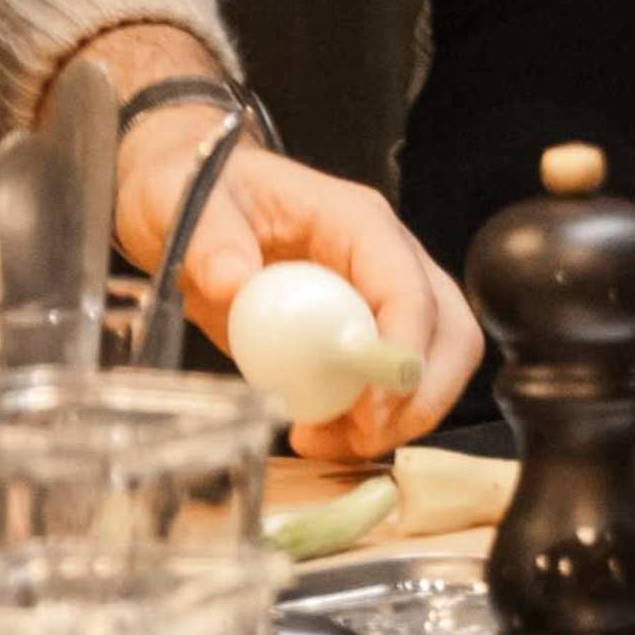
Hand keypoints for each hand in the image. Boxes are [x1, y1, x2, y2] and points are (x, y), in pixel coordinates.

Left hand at [103, 75, 481, 459]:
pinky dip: (370, 421)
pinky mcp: (361, 331)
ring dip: (398, 415)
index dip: (403, 349)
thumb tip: (234, 283)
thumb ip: (209, 240)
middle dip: (421, 394)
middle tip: (361, 436)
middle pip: (449, 327)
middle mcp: (384, 255)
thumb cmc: (197, 192)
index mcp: (354, 219)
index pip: (407, 282)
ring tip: (326, 441)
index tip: (370, 408)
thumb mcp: (188, 207)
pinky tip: (319, 434)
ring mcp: (380, 295)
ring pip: (435, 360)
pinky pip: (392, 382)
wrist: (185, 202)